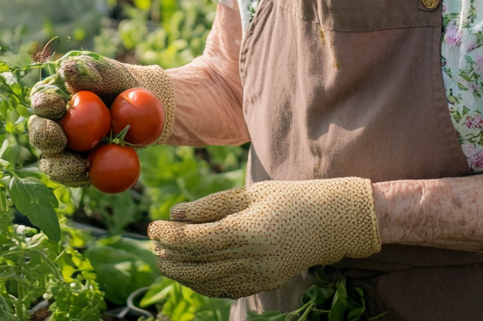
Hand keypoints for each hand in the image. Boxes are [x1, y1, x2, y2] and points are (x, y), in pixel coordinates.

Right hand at [28, 51, 174, 186]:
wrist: (142, 108)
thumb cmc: (118, 83)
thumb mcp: (108, 72)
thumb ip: (89, 69)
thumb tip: (67, 70)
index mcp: (52, 98)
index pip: (41, 100)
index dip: (44, 103)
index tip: (58, 104)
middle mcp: (51, 125)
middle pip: (39, 134)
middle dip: (45, 137)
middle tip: (60, 139)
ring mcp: (62, 149)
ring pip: (51, 161)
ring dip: (60, 165)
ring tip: (78, 166)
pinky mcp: (77, 166)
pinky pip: (72, 176)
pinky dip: (78, 177)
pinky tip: (89, 175)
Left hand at [148, 177, 380, 298]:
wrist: (331, 222)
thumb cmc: (289, 199)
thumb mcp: (249, 193)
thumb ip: (210, 205)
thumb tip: (174, 214)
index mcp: (246, 231)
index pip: (193, 239)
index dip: (168, 235)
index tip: (152, 226)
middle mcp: (250, 259)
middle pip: (196, 264)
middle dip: (169, 256)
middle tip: (153, 245)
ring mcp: (258, 276)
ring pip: (207, 282)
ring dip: (181, 273)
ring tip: (165, 260)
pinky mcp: (263, 284)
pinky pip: (224, 290)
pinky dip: (202, 284)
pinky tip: (191, 273)